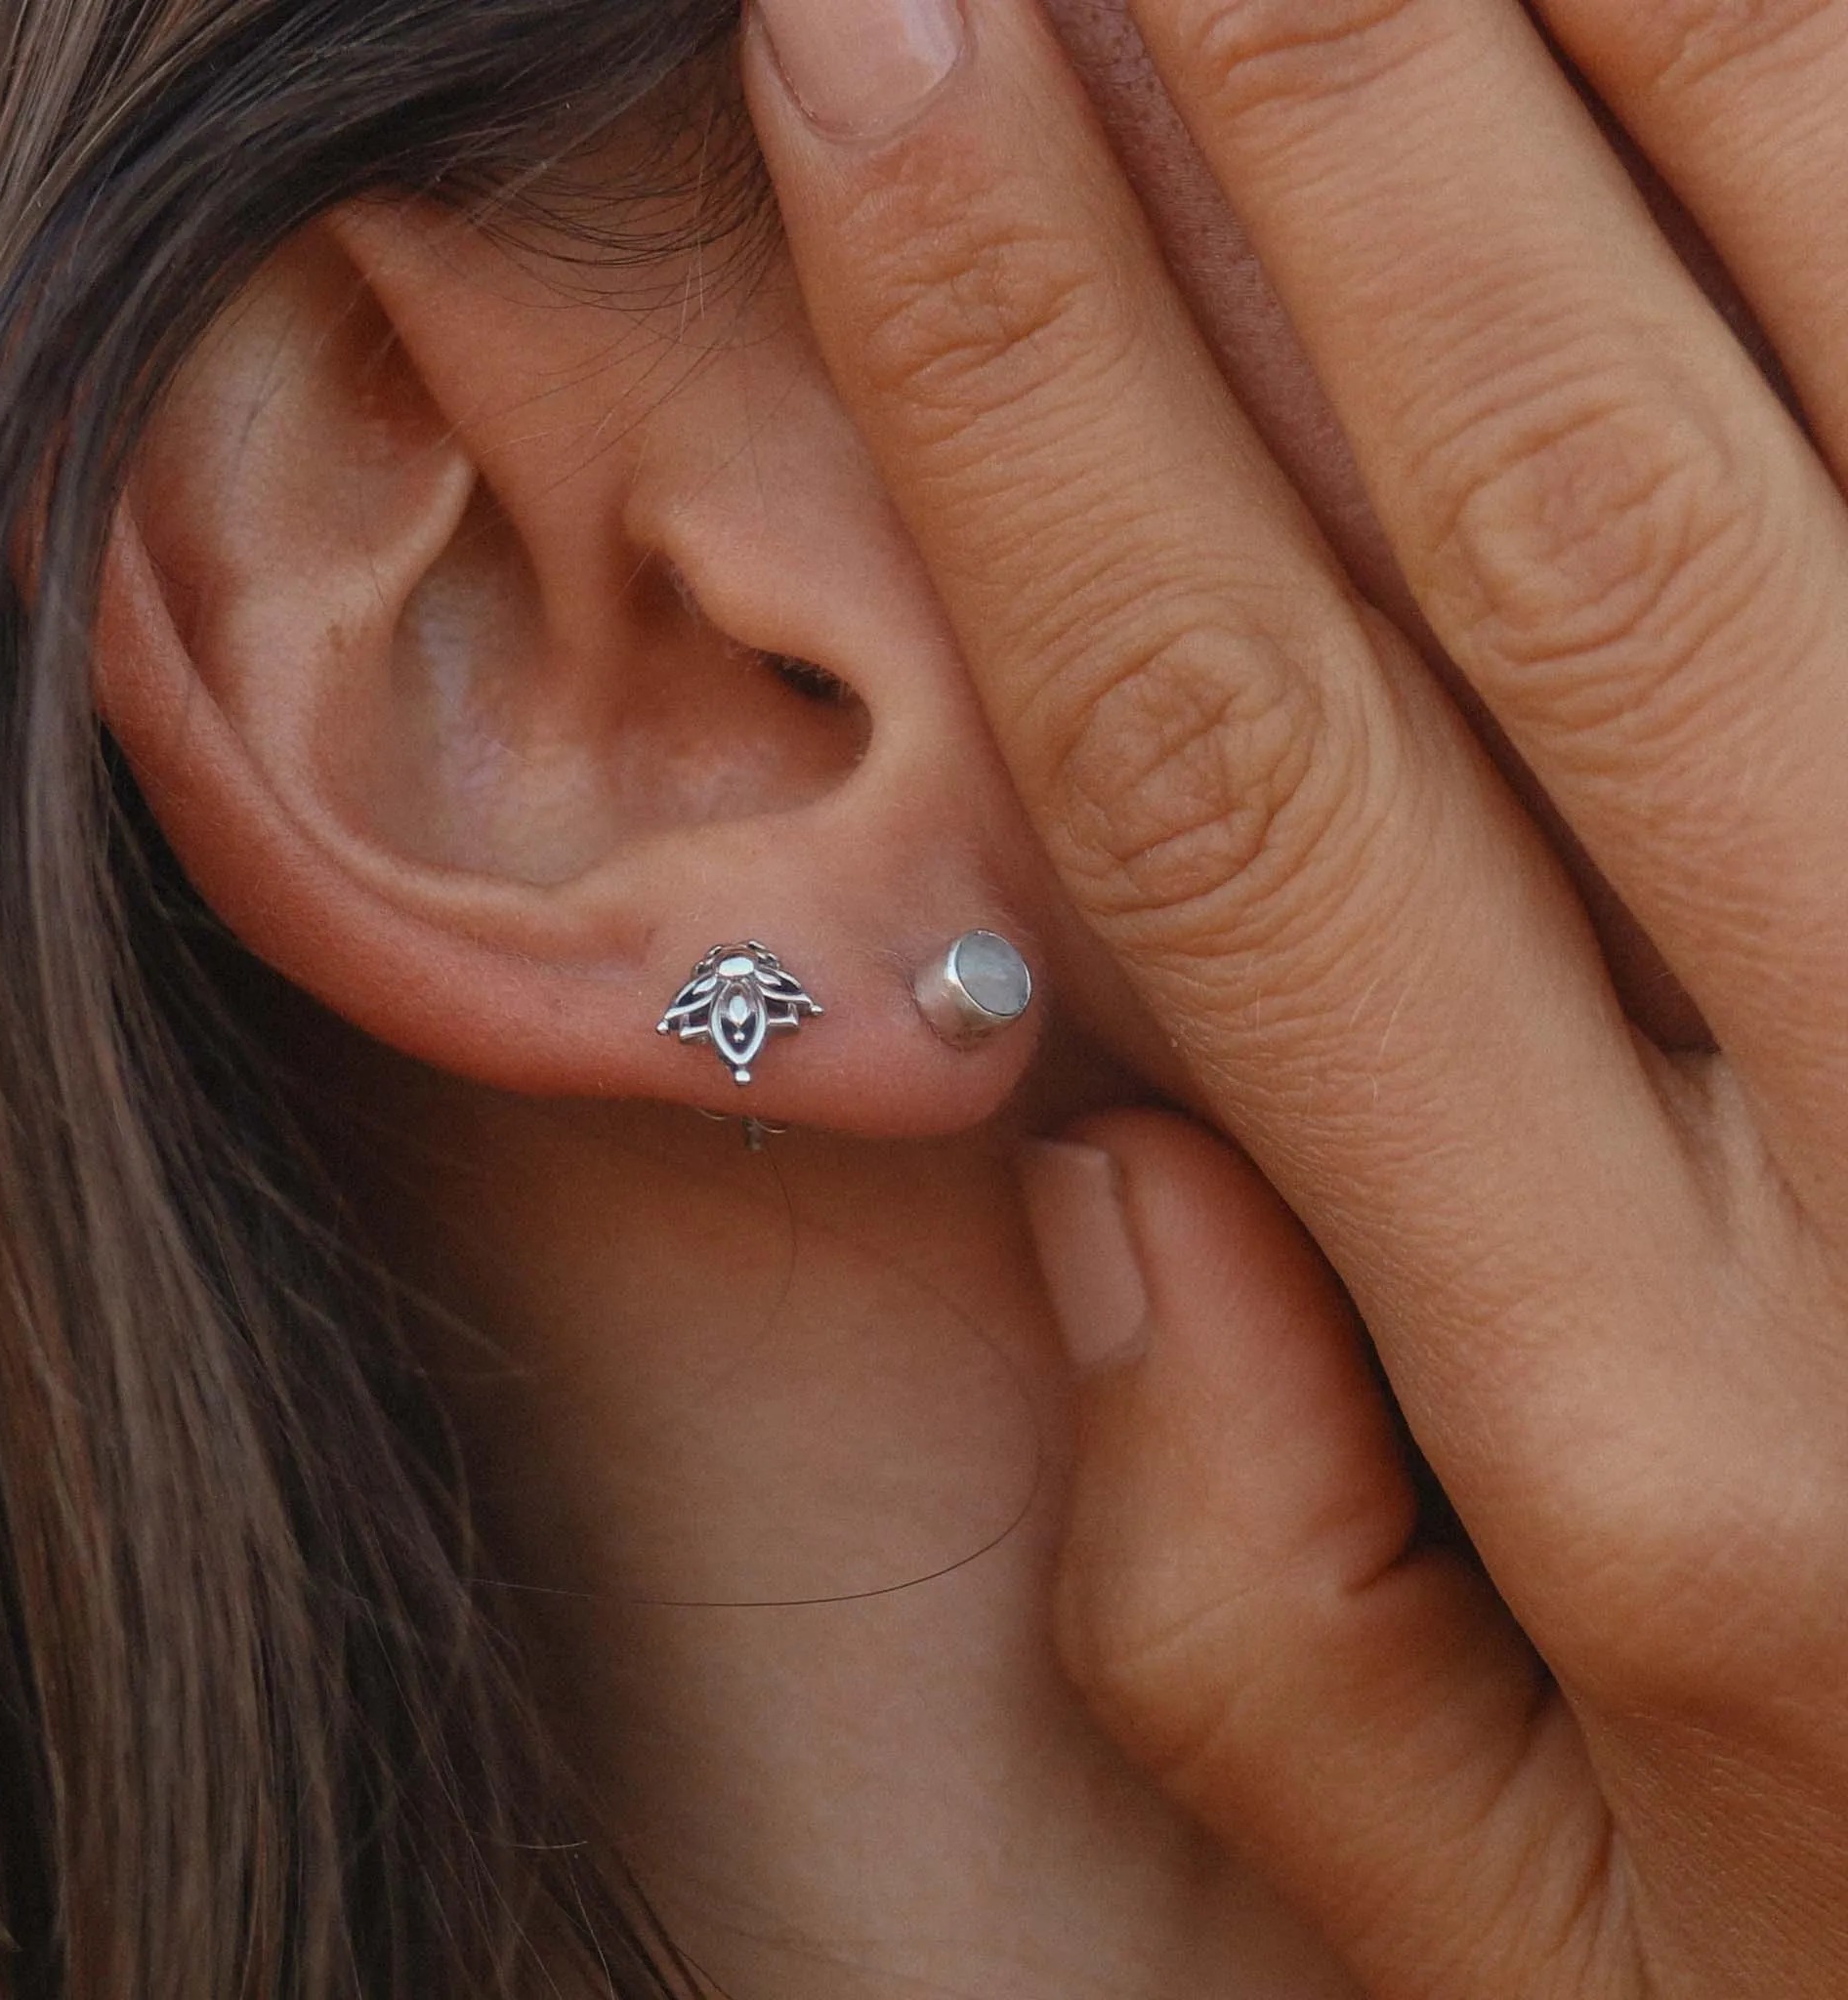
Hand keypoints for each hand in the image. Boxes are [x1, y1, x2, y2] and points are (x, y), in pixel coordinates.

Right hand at [743, 0, 1847, 1992]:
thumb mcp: (1517, 1934)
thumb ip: (1239, 1605)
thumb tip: (1110, 1191)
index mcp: (1661, 1449)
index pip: (1234, 761)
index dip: (1021, 373)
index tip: (865, 57)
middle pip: (1550, 492)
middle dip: (1295, 80)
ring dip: (1635, 28)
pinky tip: (1745, 36)